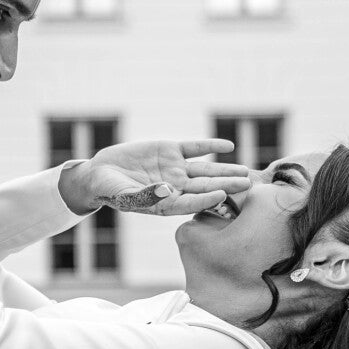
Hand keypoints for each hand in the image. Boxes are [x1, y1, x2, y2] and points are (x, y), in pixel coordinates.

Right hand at [59, 139, 253, 215]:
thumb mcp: (123, 194)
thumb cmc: (110, 190)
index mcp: (166, 203)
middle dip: (227, 185)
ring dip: (225, 169)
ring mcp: (175, 169)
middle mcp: (176, 187)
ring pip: (205, 169)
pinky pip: (194, 148)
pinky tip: (227, 145)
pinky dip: (210, 146)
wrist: (100, 173)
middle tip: (248, 184)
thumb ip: (144, 195)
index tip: (222, 195)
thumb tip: (166, 191)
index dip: (207, 199)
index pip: (191, 202)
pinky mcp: (170, 150)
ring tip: (245, 170)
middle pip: (206, 186)